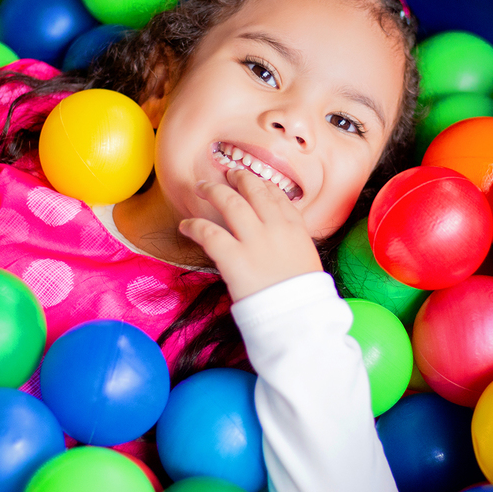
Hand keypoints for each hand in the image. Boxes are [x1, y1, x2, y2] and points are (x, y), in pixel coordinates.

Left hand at [179, 168, 322, 301]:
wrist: (298, 317)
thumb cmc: (303, 295)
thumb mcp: (306, 259)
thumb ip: (292, 242)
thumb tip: (279, 236)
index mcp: (295, 229)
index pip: (278, 196)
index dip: (263, 185)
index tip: (255, 182)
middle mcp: (275, 228)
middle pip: (254, 191)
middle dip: (239, 178)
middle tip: (228, 174)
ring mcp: (254, 241)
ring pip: (230, 203)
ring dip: (213, 191)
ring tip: (201, 186)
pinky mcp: (234, 258)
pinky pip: (209, 233)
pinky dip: (195, 226)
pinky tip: (186, 225)